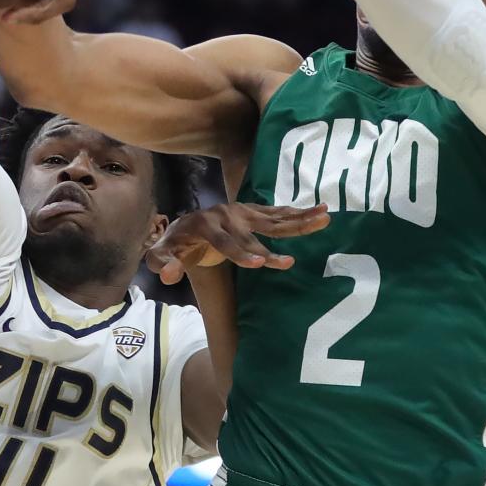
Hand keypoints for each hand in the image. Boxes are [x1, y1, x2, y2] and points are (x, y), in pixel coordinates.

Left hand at [146, 202, 329, 284]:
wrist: (185, 222)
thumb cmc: (175, 243)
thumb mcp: (161, 254)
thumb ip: (163, 264)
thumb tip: (169, 274)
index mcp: (206, 226)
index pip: (225, 242)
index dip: (240, 254)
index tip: (258, 264)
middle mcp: (228, 215)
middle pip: (257, 230)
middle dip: (278, 242)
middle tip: (292, 260)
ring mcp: (243, 211)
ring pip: (275, 218)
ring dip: (300, 219)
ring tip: (324, 216)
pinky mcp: (253, 212)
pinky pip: (278, 214)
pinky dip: (298, 213)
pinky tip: (318, 212)